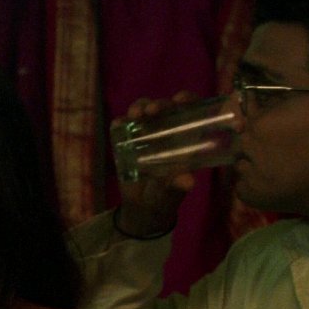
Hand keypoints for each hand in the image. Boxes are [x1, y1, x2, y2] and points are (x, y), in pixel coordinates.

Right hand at [113, 91, 198, 237]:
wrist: (143, 209)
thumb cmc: (165, 197)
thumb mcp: (172, 193)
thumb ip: (178, 186)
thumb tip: (188, 181)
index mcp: (184, 139)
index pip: (189, 111)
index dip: (188, 99)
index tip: (181, 99)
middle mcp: (165, 131)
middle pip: (165, 107)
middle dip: (160, 103)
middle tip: (153, 110)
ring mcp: (144, 133)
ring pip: (143, 110)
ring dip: (139, 107)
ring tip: (135, 115)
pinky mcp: (126, 140)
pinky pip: (122, 126)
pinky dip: (120, 123)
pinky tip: (119, 125)